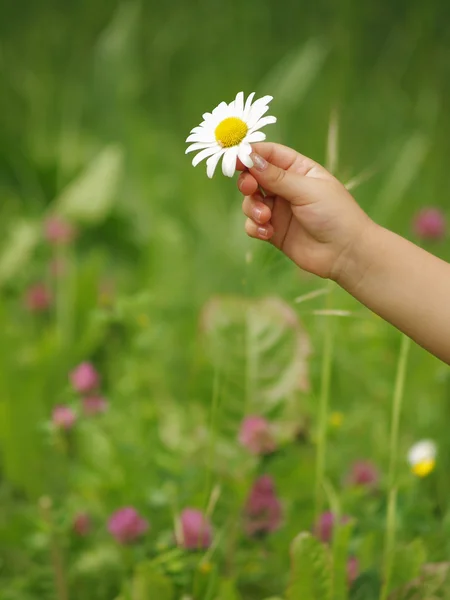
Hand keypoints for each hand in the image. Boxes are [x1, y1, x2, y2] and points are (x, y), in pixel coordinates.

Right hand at [238, 142, 372, 280]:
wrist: (345, 253)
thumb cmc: (335, 215)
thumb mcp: (306, 190)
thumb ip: (276, 176)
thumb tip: (250, 158)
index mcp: (299, 169)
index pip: (269, 154)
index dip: (250, 154)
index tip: (235, 158)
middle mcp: (286, 187)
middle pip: (254, 177)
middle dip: (248, 182)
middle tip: (250, 188)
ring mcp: (279, 210)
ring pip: (250, 201)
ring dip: (253, 208)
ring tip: (266, 217)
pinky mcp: (274, 231)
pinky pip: (253, 224)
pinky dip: (255, 227)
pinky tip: (268, 232)